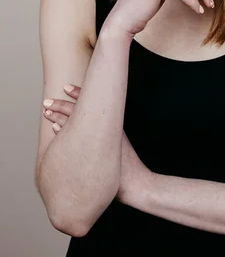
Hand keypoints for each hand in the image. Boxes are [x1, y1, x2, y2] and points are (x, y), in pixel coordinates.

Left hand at [42, 84, 155, 206]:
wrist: (135, 182)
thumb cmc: (128, 162)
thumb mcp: (120, 139)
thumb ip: (109, 128)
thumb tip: (96, 120)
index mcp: (109, 122)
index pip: (90, 101)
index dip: (77, 93)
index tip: (65, 87)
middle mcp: (101, 129)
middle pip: (77, 111)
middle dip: (61, 104)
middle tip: (47, 101)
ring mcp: (94, 143)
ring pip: (71, 124)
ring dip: (57, 117)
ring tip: (46, 112)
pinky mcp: (89, 156)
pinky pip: (71, 141)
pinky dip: (62, 133)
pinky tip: (53, 129)